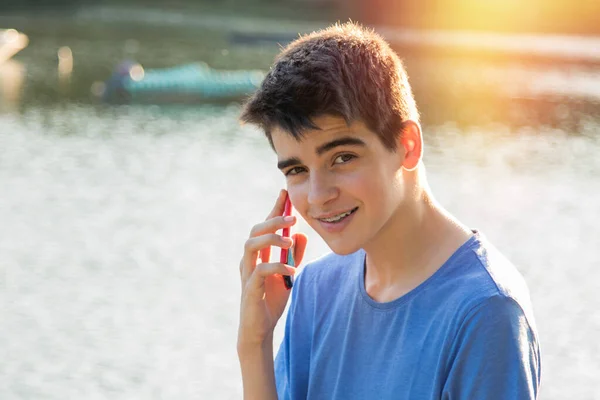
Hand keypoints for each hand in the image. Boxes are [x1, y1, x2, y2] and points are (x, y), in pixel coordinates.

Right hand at [238, 189, 307, 348]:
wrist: (259, 329)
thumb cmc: (270, 301)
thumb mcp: (288, 274)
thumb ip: (294, 255)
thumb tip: (301, 234)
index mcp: (258, 254)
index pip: (264, 227)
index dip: (274, 209)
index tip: (284, 193)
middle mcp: (249, 260)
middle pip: (255, 231)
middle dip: (272, 220)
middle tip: (292, 218)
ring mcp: (247, 273)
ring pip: (251, 245)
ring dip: (271, 239)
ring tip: (289, 241)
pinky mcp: (250, 288)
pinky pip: (260, 270)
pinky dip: (276, 266)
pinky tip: (291, 269)